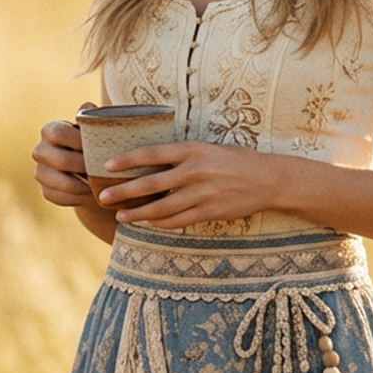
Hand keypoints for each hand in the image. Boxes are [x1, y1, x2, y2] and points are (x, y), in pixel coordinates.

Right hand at [31, 104, 100, 208]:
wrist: (90, 173)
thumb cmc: (94, 145)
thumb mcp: (94, 131)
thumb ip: (91, 119)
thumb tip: (88, 107)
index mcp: (50, 130)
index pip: (58, 133)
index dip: (77, 141)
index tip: (96, 147)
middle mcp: (40, 150)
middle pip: (59, 160)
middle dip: (82, 166)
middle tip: (101, 169)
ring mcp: (40, 171)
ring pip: (58, 181)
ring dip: (81, 185)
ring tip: (98, 184)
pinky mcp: (45, 190)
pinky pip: (58, 196)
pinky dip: (76, 198)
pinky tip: (90, 195)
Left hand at [99, 140, 283, 227]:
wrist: (268, 179)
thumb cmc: (235, 160)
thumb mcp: (207, 148)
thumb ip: (181, 155)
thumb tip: (150, 161)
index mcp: (193, 150)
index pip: (152, 153)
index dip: (128, 159)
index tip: (108, 164)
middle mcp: (195, 171)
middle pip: (151, 183)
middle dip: (124, 191)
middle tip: (104, 197)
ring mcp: (202, 194)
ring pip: (161, 208)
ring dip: (138, 213)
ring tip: (121, 216)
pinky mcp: (209, 212)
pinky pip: (178, 221)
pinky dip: (160, 223)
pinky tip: (148, 223)